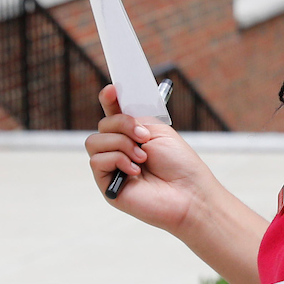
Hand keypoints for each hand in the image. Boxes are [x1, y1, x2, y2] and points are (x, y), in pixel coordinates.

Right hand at [85, 84, 217, 233]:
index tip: (112, 90)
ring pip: (94, 142)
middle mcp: (121, 150)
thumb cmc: (180, 165)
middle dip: (122, 125)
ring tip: (142, 158)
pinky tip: (136, 171)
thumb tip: (114, 114)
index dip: (109, 100)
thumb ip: (133, 120)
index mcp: (134, 135)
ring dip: (121, 144)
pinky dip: (118, 160)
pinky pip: (97, 161)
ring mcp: (112, 167)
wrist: (188, 193)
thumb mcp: (158, 131)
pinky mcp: (107, 185)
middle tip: (144, 137)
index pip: (113, 114)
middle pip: (102, 125)